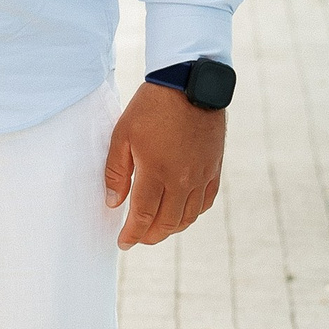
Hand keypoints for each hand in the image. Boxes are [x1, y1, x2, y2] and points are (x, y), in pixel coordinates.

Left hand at [104, 82, 224, 248]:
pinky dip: (192, 214)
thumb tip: (113, 202)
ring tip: (157, 230)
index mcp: (157, 172)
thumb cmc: (151, 108)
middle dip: (150, 236)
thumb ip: (116, 172)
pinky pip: (206, 202)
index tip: (123, 243)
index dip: (132, 234)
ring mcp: (202, 176)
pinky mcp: (214, 168)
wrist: (190, 85)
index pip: (143, 216)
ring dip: (172, 229)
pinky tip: (182, 213)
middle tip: (138, 239)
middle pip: (167, 222)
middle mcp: (183, 180)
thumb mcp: (123, 135)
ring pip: (188, 216)